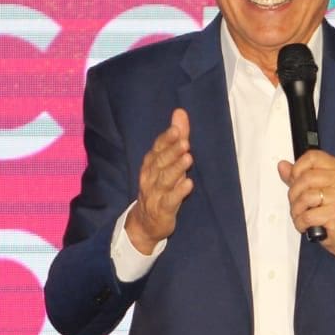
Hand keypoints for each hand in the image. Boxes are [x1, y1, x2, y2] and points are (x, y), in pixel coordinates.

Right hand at [126, 108, 192, 253]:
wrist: (146, 222)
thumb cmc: (160, 186)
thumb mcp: (168, 161)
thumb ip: (176, 137)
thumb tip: (180, 112)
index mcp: (151, 164)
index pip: (157, 149)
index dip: (166, 139)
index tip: (177, 129)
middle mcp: (150, 177)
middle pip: (160, 162)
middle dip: (171, 152)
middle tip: (185, 142)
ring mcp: (155, 194)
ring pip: (164, 180)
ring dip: (176, 169)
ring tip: (188, 158)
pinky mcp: (162, 210)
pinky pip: (169, 201)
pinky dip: (178, 192)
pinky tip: (188, 185)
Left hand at [278, 150, 334, 267]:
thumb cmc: (333, 211)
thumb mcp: (316, 189)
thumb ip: (299, 176)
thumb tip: (283, 166)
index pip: (312, 157)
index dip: (297, 169)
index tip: (294, 180)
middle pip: (306, 177)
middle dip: (294, 194)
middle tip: (297, 204)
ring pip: (305, 197)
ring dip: (297, 210)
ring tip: (302, 216)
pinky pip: (307, 216)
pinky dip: (301, 223)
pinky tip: (306, 225)